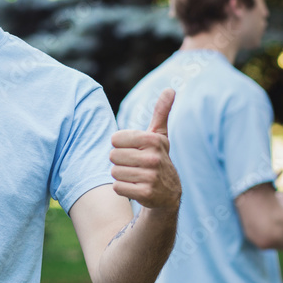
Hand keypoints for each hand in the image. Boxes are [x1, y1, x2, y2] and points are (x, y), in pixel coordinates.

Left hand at [109, 89, 180, 211]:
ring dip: (121, 175)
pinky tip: (136, 187)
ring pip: (114, 172)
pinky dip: (123, 188)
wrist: (169, 193)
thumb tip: (170, 89)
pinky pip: (117, 187)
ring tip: (136, 175)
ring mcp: (151, 177)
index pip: (115, 139)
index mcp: (152, 140)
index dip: (121, 145)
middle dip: (120, 161)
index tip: (134, 150)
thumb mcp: (159, 136)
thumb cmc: (157, 158)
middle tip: (134, 165)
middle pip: (113, 156)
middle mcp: (153, 158)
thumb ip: (161, 112)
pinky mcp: (146, 194)